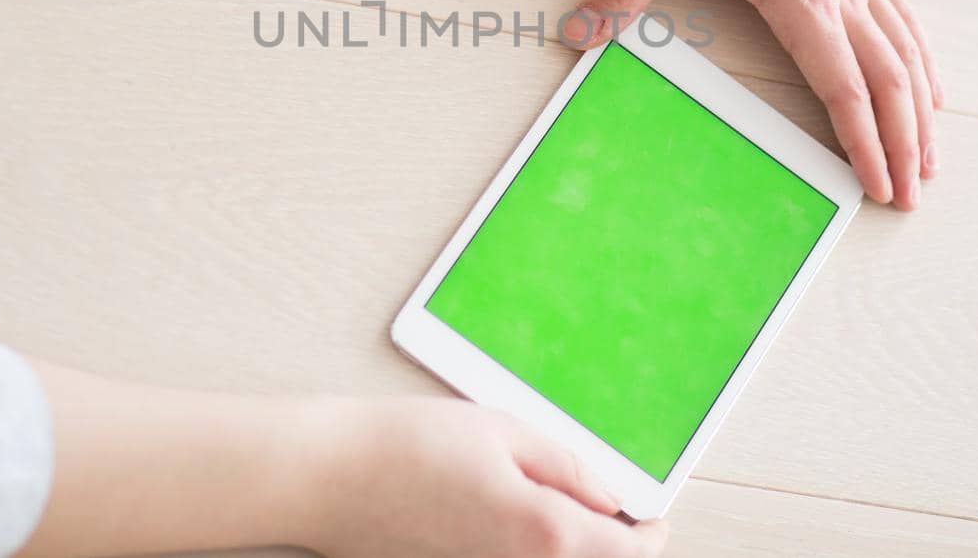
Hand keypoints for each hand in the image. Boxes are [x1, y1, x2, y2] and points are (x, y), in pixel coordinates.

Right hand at [304, 397, 667, 557]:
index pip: (626, 553)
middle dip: (610, 547)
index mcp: (543, 533)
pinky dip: (529, 553)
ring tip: (558, 512)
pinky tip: (512, 525)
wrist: (327, 479)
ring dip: (568, 550)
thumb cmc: (407, 446)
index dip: (648, 534)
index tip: (650, 518)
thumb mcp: (502, 431)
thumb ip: (566, 468)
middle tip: (611, 515)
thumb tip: (611, 498)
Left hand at [566, 0, 942, 209]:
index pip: (844, 85)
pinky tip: (929, 81)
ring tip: (929, 156)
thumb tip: (576, 32)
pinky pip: (903, 16)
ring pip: (906, 50)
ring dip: (922, 108)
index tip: (876, 185)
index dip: (863, 141)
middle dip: (904, 141)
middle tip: (910, 194)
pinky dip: (921, 57)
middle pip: (890, 79)